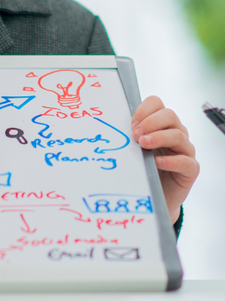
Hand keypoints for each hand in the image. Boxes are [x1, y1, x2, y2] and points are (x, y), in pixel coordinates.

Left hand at [131, 96, 198, 224]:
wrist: (152, 197)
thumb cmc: (140, 168)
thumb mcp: (132, 148)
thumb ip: (128, 135)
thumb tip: (110, 124)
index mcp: (161, 124)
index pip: (156, 104)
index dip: (144, 110)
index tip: (131, 123)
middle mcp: (175, 133)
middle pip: (170, 115)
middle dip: (151, 122)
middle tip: (135, 134)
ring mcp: (185, 150)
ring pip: (178, 135)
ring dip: (158, 137)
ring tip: (143, 144)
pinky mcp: (190, 169)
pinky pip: (185, 161)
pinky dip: (170, 160)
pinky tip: (156, 162)